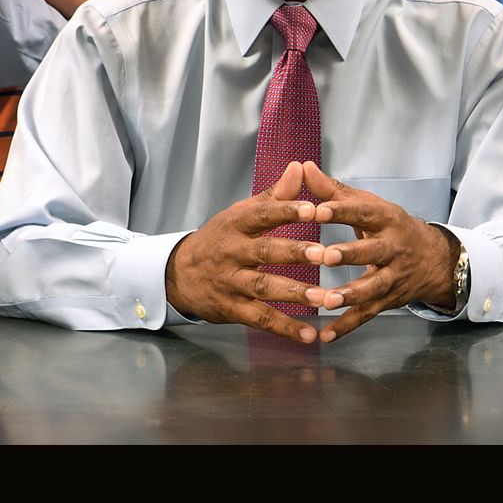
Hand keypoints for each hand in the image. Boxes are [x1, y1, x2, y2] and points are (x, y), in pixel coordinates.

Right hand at [165, 162, 328, 343]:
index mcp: (235, 224)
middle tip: (326, 255)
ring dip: (295, 294)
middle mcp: (232, 252)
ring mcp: (230, 282)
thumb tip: (300, 167)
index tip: (316, 209)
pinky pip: (260, 318)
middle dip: (296, 253)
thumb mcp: (239, 214)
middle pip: (264, 252)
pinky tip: (310, 334)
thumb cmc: (218, 240)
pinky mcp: (231, 308)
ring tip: (324, 298)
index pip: (262, 214)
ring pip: (264, 287)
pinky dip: (285, 328)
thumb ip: (274, 197)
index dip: (288, 210)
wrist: (177, 274)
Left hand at [297, 162, 457, 343]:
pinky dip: (347, 327)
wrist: (433, 259)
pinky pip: (367, 315)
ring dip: (350, 295)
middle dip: (350, 254)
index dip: (341, 212)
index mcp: (386, 219)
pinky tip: (325, 335)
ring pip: (372, 288)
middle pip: (372, 251)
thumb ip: (333, 191)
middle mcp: (393, 248)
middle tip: (325, 256)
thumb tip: (303, 166)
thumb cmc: (390, 226)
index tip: (317, 210)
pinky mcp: (388, 301)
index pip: (363, 213)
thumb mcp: (369, 206)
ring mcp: (393, 277)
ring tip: (327, 301)